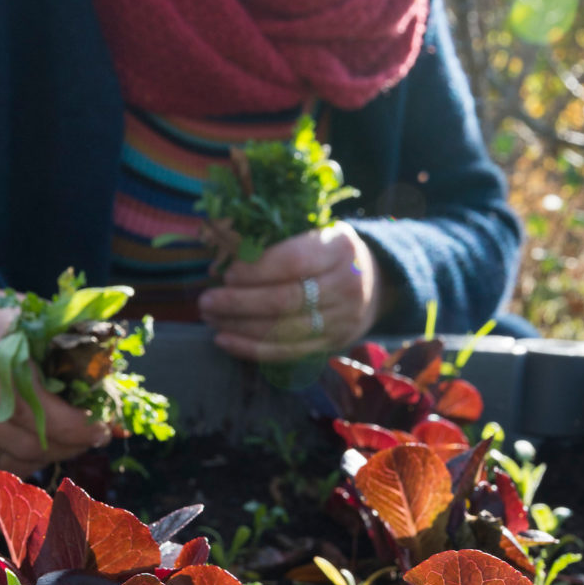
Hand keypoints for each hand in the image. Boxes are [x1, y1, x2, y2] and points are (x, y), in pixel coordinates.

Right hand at [0, 288, 107, 480]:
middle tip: (85, 439)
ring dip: (41, 459)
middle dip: (65, 446)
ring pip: (5, 461)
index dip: (72, 424)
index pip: (32, 400)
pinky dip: (11, 467)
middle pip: (21, 438)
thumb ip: (75, 362)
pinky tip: (21, 446)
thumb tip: (117, 423)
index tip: (99, 429)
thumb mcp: (35, 325)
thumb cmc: (0, 329)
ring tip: (55, 442)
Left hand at [199, 224, 387, 362]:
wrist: (377, 282)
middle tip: (206, 300)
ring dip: (240, 327)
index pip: (294, 262)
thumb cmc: (330, 252)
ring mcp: (342, 319)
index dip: (257, 270)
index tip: (228, 273)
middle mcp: (346, 286)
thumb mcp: (316, 232)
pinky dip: (252, 349)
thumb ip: (276, 240)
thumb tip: (221, 250)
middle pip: (286, 300)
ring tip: (210, 318)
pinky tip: (225, 340)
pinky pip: (288, 352)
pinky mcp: (332, 344)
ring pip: (284, 330)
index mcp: (340, 248)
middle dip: (240, 302)